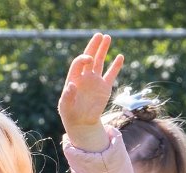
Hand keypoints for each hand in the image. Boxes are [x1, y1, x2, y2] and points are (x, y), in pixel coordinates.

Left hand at [58, 33, 123, 151]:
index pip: (79, 63)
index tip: (88, 59)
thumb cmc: (70, 114)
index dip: (83, 59)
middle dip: (94, 46)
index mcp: (74, 78)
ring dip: (103, 50)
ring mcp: (95, 80)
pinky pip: (111, 74)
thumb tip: (71, 85)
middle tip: (99, 35)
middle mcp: (85, 76)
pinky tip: (120, 57)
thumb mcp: (65, 107)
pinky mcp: (105, 87)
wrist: (82, 122)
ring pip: (100, 62)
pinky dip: (116, 66)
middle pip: (89, 58)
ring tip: (107, 37)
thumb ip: (67, 96)